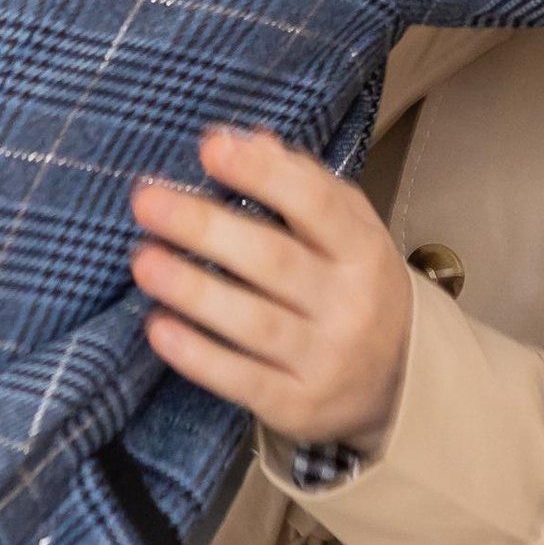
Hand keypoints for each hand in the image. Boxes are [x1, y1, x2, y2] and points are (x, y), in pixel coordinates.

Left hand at [129, 123, 412, 457]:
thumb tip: (249, 138)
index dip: (262, 174)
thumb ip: (302, 182)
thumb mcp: (347, 229)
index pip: (315, 204)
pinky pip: (243, 380)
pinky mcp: (298, 406)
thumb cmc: (354, 285)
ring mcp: (326, 359)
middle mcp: (349, 303)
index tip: (209, 147)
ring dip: (194, 291)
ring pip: (255, 323)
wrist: (400, 381)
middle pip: (275, 261)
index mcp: (362, 248)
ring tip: (143, 261)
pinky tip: (158, 328)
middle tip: (147, 202)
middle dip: (207, 228)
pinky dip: (198, 356)